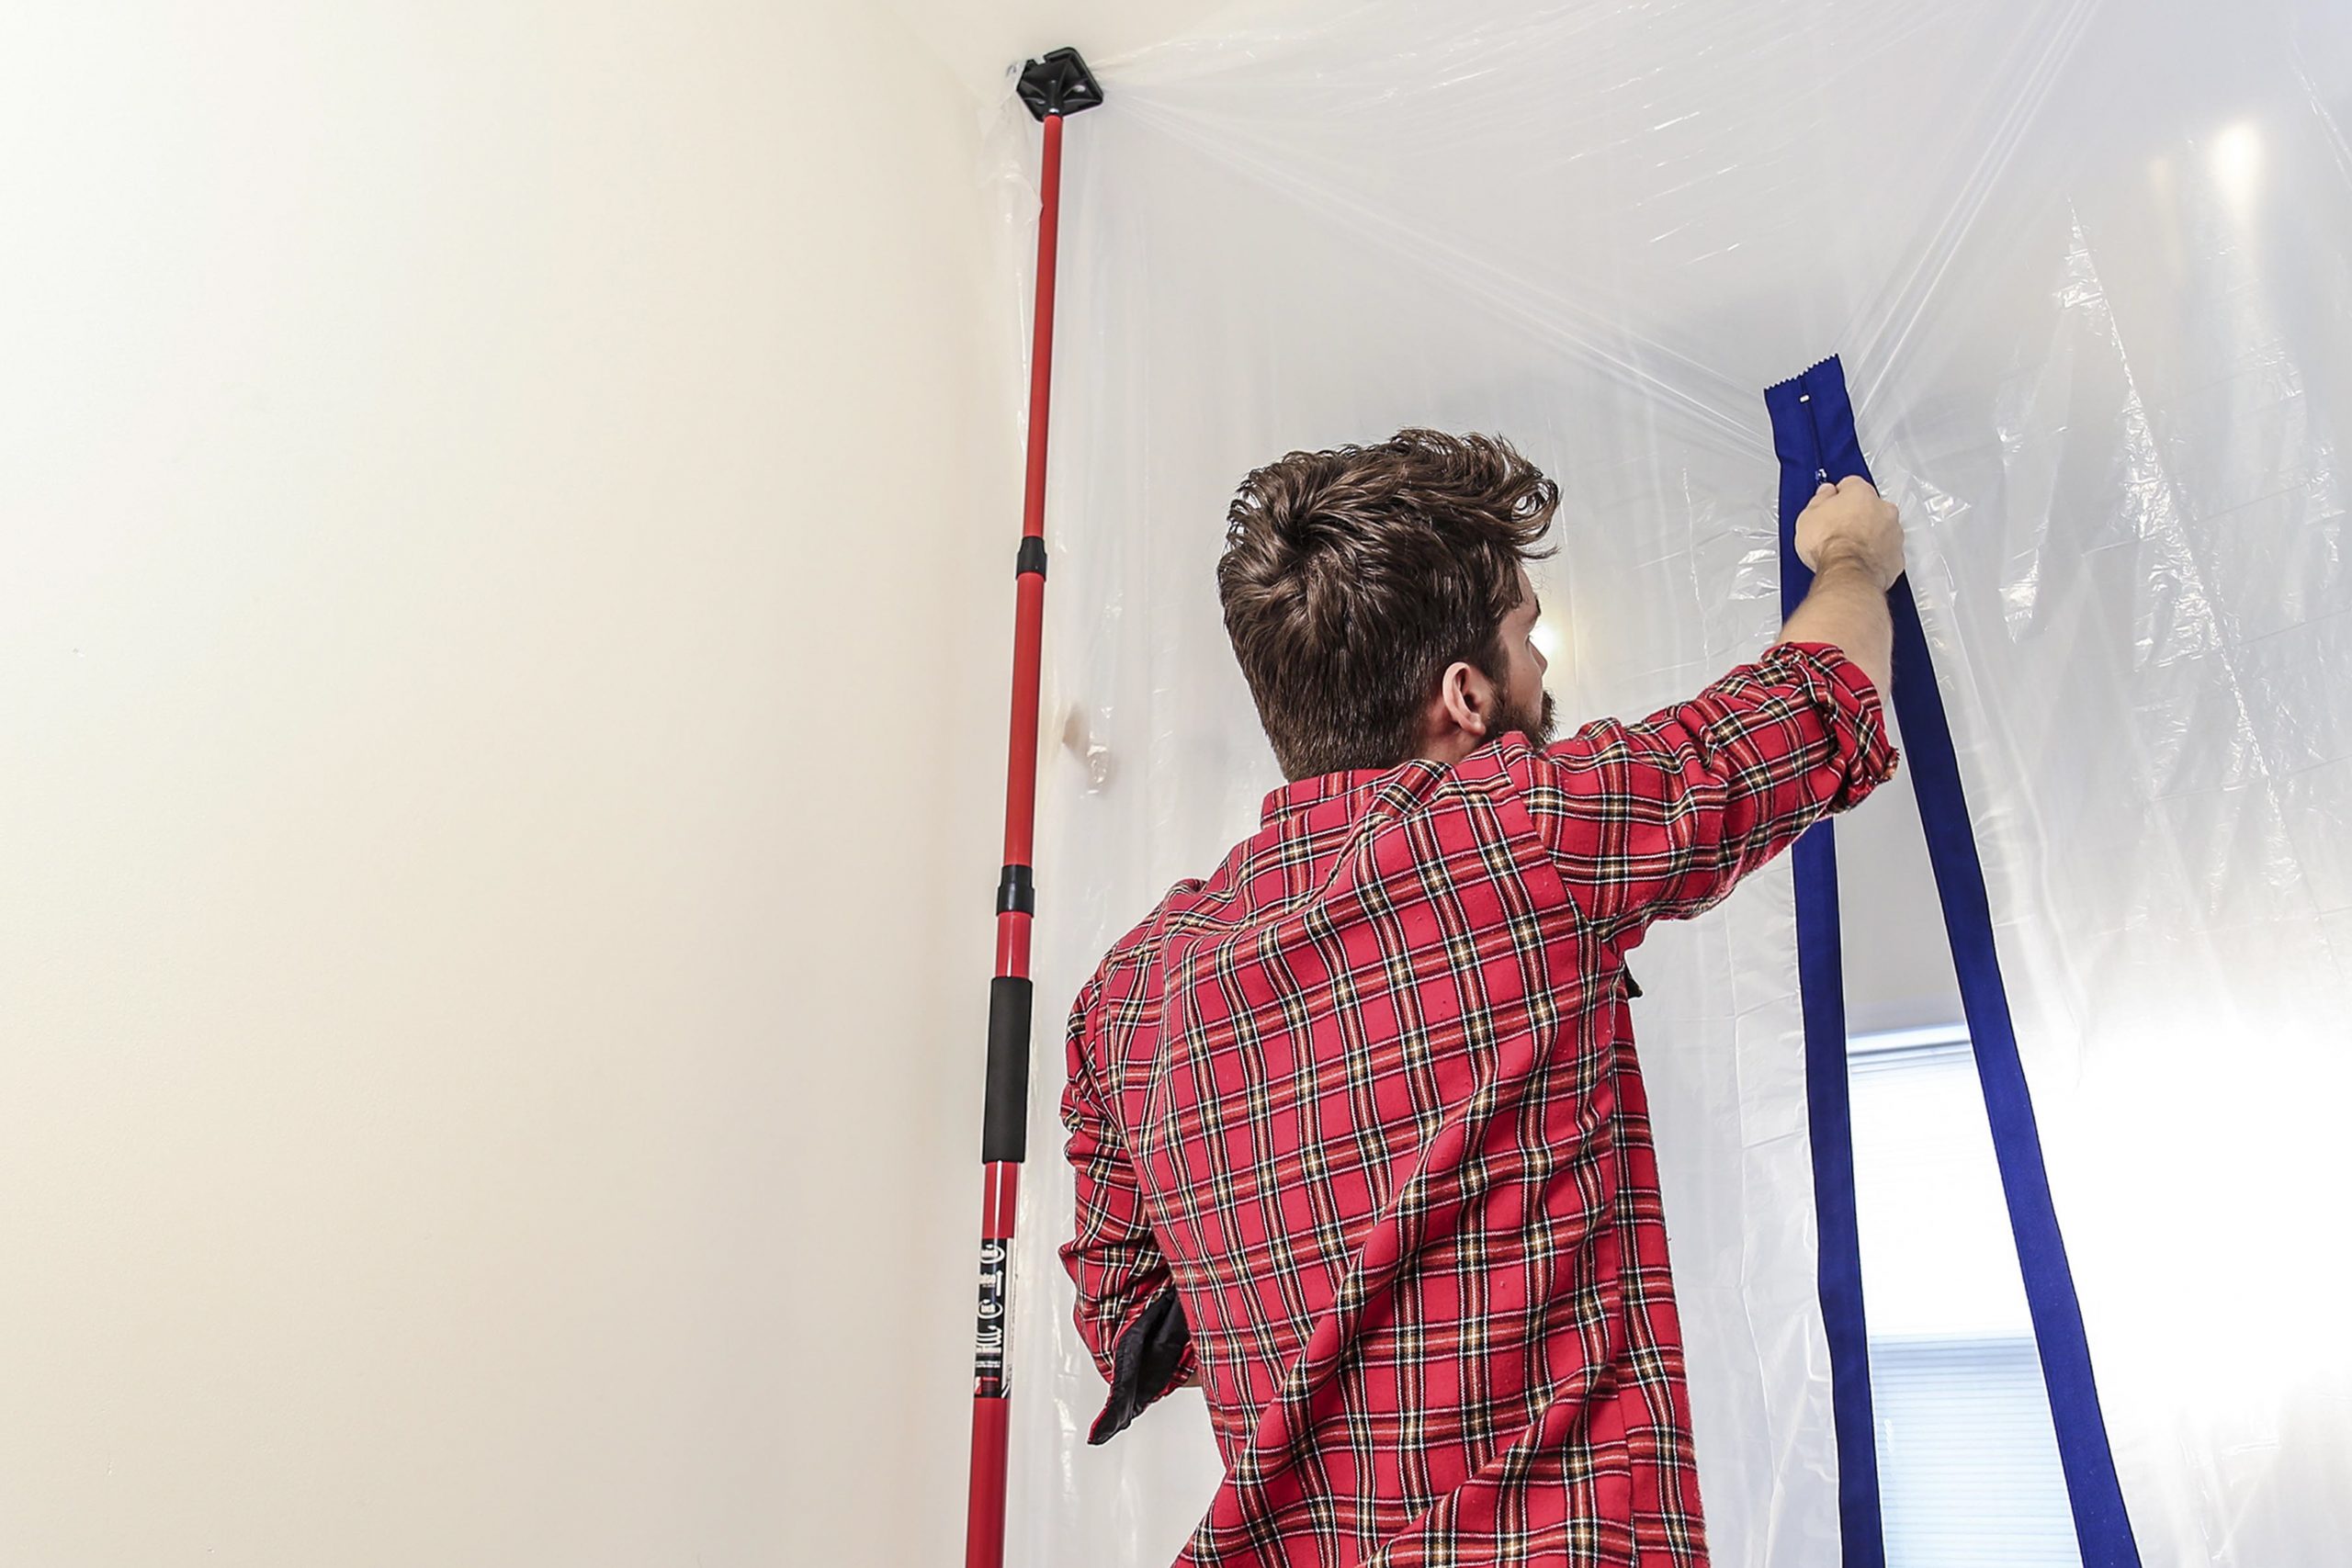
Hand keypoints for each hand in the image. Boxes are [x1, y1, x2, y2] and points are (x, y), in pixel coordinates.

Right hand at [1795, 476, 1903, 592]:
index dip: (1838, 496)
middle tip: (1840, 529)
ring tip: (1850, 549)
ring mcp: (1894, 533)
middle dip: (1858, 515)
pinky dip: (1878, 555)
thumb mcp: (1808, 516)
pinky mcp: (1897, 556)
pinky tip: (1862, 562)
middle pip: (1871, 505)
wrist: (1847, 573)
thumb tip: (1825, 494)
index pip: (1851, 484)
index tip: (1831, 504)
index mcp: (1860, 493)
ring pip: (1884, 528)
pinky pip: (1889, 551)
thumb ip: (1820, 500)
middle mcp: (1883, 509)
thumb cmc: (1830, 545)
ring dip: (1870, 535)